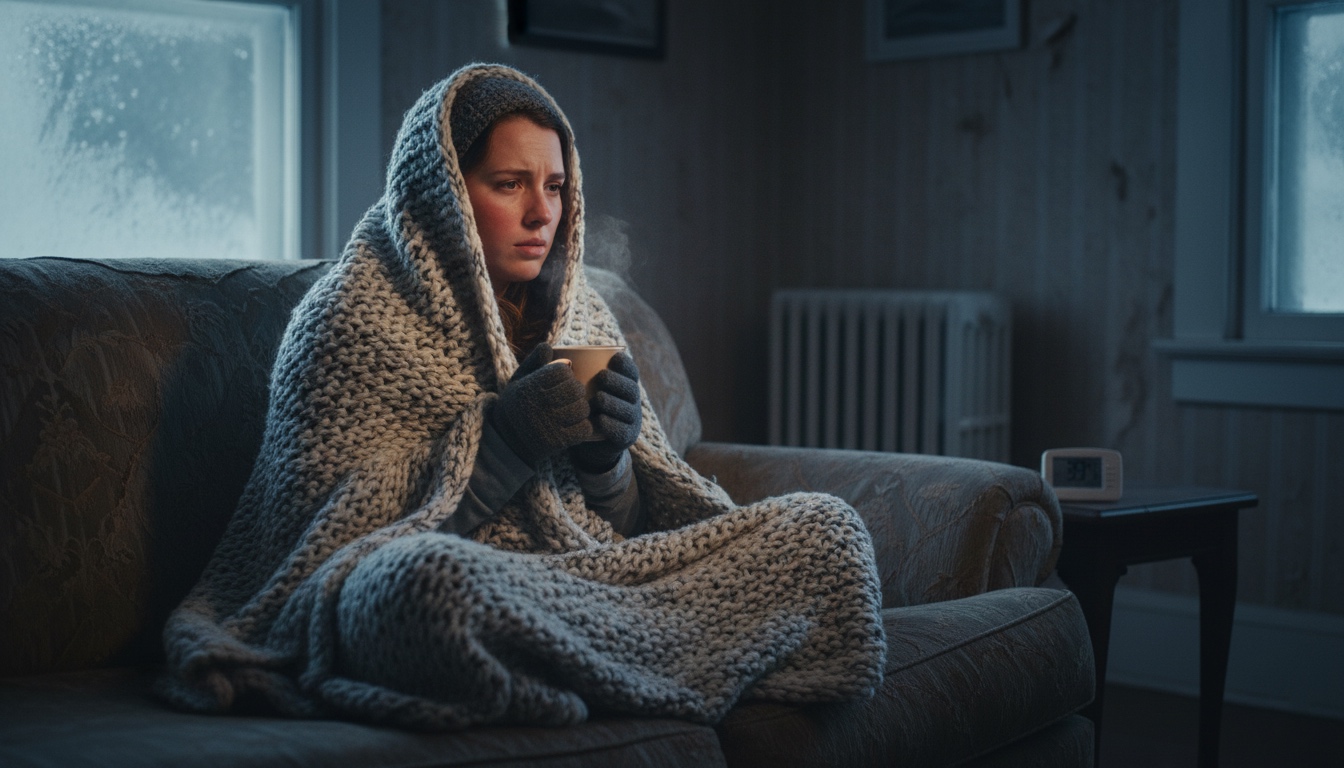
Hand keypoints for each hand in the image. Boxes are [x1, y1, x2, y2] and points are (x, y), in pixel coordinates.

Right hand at [490, 343, 592, 468]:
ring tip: (572, 410)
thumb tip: (548, 346)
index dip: (566, 373)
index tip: (562, 379)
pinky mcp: (558, 441)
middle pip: (576, 388)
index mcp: (529, 386)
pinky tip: (574, 425)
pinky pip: (584, 429)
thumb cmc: (517, 406)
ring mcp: (549, 424)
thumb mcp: (518, 381)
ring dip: (581, 409)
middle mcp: (539, 404)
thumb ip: (533, 362)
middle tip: (570, 396)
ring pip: (583, 409)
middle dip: (577, 390)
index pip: (562, 371)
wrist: (507, 441)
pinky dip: (583, 427)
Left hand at [570, 351, 641, 472]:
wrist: (583, 441)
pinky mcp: (626, 438)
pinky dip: (612, 424)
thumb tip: (547, 348)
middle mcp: (630, 401)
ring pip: (628, 410)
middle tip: (601, 377)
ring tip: (598, 398)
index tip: (613, 358)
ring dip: (614, 402)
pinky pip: (622, 431)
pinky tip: (600, 420)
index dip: (626, 364)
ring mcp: (630, 420)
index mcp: (622, 384)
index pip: (630, 371)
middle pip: (631, 388)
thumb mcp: (569, 388)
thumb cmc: (574, 407)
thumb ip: (558, 369)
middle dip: (618, 381)